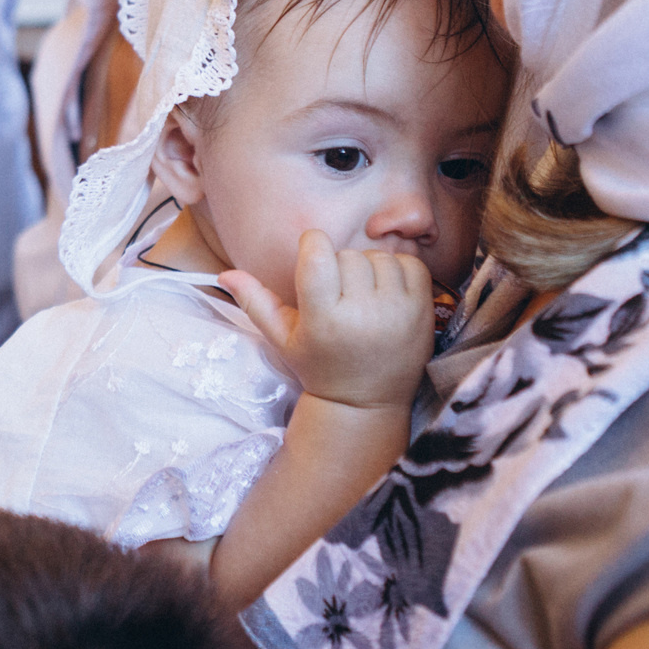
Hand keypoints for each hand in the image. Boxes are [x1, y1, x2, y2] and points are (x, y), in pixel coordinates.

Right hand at [222, 230, 434, 409]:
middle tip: (338, 292)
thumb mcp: (282, 339)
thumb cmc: (319, 366)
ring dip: (369, 268)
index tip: (313, 261)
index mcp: (323, 318)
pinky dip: (398, 270)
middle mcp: (362, 314)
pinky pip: (411, 264)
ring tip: (362, 295)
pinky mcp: (424, 311)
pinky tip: (386, 293)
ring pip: (379, 256)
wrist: (367, 402)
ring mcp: (397, 312)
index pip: (317, 252)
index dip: (312, 247)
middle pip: (348, 254)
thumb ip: (255, 302)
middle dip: (340, 265)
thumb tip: (224, 275)